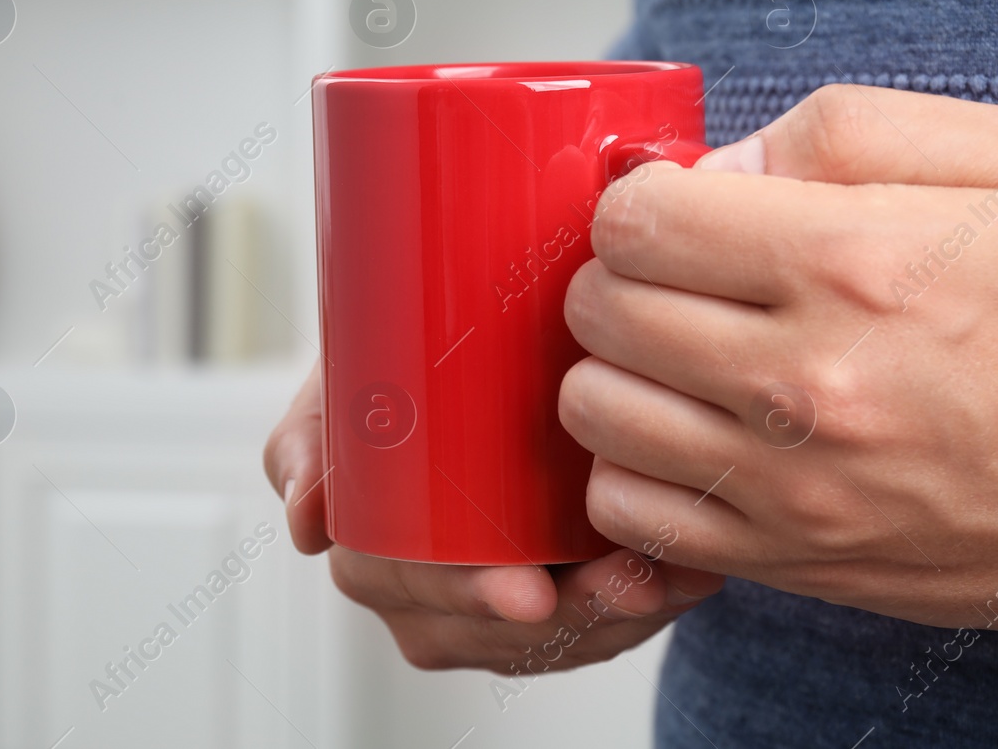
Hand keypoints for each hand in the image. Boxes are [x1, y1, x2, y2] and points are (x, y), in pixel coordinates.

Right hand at [264, 363, 723, 671]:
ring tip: (677, 569)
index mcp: (375, 558)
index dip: (473, 598)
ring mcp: (499, 607)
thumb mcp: (337, 389)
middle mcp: (434, 598)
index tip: (529, 590)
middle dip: (576, 615)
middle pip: (505, 631)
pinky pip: (607, 629)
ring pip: (565, 639)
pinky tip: (694, 571)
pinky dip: (656, 604)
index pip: (416, 595)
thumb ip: (310, 438)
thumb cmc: (395, 372)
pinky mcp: (561, 603)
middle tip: (631, 579)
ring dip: (629, 613)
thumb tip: (303, 518)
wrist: (472, 358)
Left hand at [560, 84, 997, 631]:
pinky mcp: (793, 558)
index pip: (641, 220)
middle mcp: (806, 379)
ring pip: (597, 413)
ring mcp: (793, 483)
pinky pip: (633, 515)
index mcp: (851, 260)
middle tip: (674, 275)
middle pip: (603, 310)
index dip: (641, 201)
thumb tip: (720, 164)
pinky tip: (685, 434)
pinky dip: (632, 468)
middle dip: (619, 274)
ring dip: (615, 368)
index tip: (676, 210)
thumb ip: (845, 129)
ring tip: (673, 353)